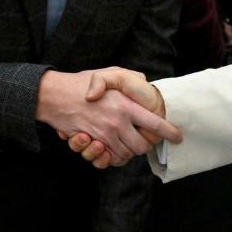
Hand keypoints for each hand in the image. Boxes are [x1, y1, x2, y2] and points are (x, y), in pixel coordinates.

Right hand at [38, 68, 179, 165]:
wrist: (54, 95)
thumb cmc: (81, 83)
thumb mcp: (109, 73)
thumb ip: (129, 77)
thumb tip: (144, 80)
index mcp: (125, 105)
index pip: (155, 124)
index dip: (169, 132)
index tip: (178, 137)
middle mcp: (117, 123)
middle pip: (142, 146)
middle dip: (145, 145)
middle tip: (144, 139)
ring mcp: (104, 135)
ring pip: (126, 155)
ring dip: (128, 151)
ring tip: (125, 140)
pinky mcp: (91, 144)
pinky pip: (109, 159)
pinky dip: (112, 157)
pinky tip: (111, 147)